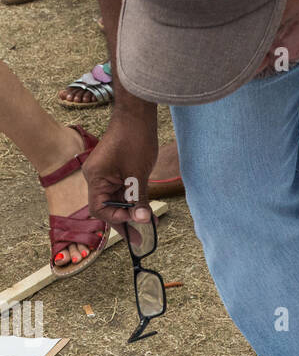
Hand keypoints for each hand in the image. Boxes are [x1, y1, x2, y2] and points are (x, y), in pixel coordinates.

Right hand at [83, 108, 158, 227]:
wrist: (137, 115)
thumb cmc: (135, 140)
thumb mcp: (139, 174)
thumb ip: (138, 199)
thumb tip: (142, 221)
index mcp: (95, 177)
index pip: (100, 209)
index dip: (117, 219)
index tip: (136, 221)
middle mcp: (95, 176)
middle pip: (107, 207)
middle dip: (124, 222)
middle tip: (139, 240)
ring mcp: (104, 173)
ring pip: (115, 200)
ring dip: (130, 212)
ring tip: (147, 226)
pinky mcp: (114, 170)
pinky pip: (121, 191)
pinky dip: (132, 201)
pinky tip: (144, 210)